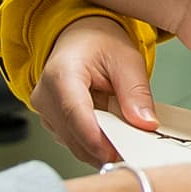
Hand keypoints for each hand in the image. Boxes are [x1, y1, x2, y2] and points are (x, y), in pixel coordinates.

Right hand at [32, 15, 154, 163]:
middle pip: (74, 135)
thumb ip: (136, 92)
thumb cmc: (98, 43)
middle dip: (105, 149)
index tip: (116, 154)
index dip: (94, 138)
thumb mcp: (127, 59)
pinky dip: (96, 145)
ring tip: (128, 140)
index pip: (75, 113)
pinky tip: (113, 137)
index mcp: (61, 74)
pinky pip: (76, 143)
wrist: (80, 37)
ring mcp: (46, 113)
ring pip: (75, 145)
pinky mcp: (53, 124)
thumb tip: (145, 123)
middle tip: (136, 154)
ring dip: (102, 148)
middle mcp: (45, 96)